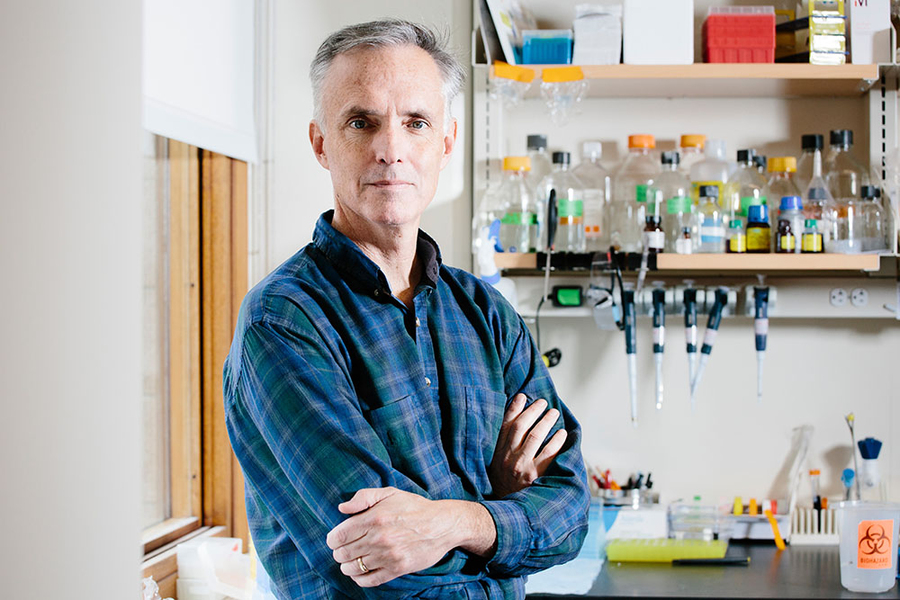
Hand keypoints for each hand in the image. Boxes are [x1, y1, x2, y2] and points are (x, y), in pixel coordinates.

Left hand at [326, 487, 491, 587]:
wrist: (442, 524)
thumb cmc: (414, 507)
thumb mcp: (389, 493)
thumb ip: (363, 497)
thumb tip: (342, 508)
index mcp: (373, 518)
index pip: (339, 536)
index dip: (332, 540)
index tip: (335, 540)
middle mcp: (378, 538)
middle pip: (343, 554)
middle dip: (339, 553)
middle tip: (344, 550)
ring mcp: (388, 555)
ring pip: (354, 568)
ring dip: (348, 566)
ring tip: (351, 561)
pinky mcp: (397, 569)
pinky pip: (369, 580)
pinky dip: (360, 579)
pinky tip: (360, 573)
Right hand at [488, 394, 567, 497]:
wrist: (508, 515)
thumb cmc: (505, 490)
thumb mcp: (497, 468)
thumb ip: (503, 450)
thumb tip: (516, 427)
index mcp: (498, 455)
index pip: (505, 426)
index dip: (514, 409)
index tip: (522, 397)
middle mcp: (508, 458)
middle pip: (521, 426)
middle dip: (533, 411)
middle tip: (543, 403)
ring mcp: (522, 467)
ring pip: (536, 435)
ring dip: (546, 421)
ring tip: (554, 413)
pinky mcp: (535, 476)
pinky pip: (549, 452)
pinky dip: (557, 440)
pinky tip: (562, 434)